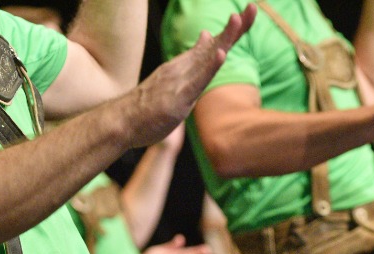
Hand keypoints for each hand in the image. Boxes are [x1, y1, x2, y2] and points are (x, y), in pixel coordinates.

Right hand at [120, 4, 256, 147]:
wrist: (121, 122)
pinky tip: (220, 54)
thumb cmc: (147, 104)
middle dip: (236, 28)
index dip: (234, 30)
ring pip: (207, 58)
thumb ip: (194, 59)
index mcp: (186, 65)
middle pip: (216, 45)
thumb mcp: (175, 78)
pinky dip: (209, 67)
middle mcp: (184, 68)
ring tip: (238, 20)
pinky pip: (196, 81)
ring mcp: (180, 81)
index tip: (250, 12)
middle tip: (253, 8)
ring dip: (224, 39)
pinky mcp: (177, 98)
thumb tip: (207, 35)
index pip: (215, 45)